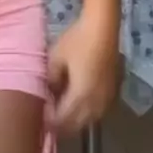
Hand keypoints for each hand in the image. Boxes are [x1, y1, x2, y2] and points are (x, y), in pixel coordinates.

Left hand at [47, 12, 120, 133]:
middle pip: (77, 125)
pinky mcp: (113, 91)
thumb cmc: (77, 40)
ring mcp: (107, 98)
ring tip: (62, 111)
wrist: (103, 27)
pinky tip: (79, 104)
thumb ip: (51, 80)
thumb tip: (49, 94)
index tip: (40, 118)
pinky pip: (99, 111)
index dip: (51, 123)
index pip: (63, 120)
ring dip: (75, 121)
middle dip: (62, 125)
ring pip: (89, 120)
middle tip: (49, 118)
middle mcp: (96, 102)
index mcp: (80, 96)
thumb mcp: (56, 58)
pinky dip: (87, 113)